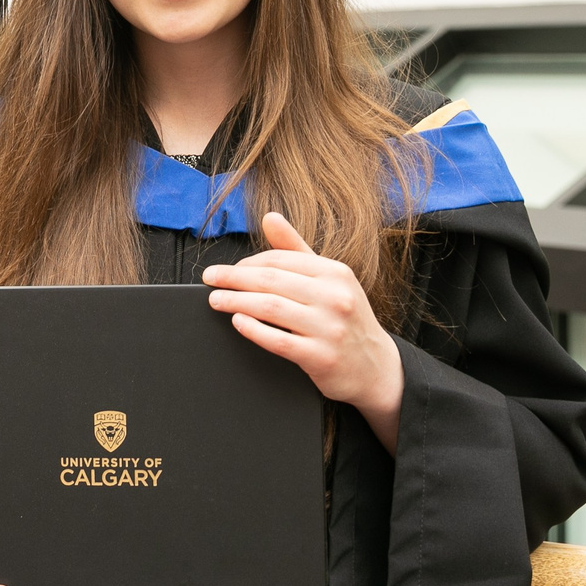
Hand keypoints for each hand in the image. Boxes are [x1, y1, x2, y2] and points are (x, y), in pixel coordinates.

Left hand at [203, 210, 404, 451]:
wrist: (375, 368)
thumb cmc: (345, 319)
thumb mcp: (329, 280)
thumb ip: (297, 249)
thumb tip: (270, 217)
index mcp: (335, 273)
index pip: (282, 260)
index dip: (249, 263)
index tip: (227, 270)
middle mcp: (335, 297)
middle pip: (272, 281)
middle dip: (234, 278)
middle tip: (210, 279)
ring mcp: (330, 328)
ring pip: (271, 308)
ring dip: (236, 301)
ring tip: (215, 300)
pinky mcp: (321, 357)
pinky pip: (279, 341)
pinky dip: (253, 329)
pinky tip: (237, 322)